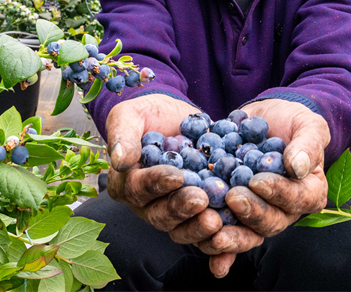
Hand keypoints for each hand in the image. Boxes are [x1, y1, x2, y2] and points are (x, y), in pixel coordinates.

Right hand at [105, 95, 222, 239]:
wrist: (179, 118)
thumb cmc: (148, 115)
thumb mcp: (129, 115)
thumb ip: (122, 135)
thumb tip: (119, 160)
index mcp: (126, 184)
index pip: (139, 188)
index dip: (157, 183)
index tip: (177, 175)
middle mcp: (148, 204)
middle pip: (161, 215)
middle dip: (181, 208)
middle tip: (202, 199)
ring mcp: (174, 212)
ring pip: (183, 228)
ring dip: (199, 227)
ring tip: (217, 219)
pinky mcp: (198, 214)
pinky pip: (205, 230)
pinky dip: (218, 235)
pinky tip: (231, 230)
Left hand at [197, 100, 329, 277]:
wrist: (261, 120)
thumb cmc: (292, 121)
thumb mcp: (308, 125)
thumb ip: (308, 144)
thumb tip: (298, 167)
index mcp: (309, 192)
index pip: (296, 198)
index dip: (278, 192)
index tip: (257, 181)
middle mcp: (285, 210)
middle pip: (271, 222)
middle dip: (251, 212)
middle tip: (232, 197)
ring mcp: (259, 214)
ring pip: (248, 233)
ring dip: (231, 236)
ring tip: (213, 227)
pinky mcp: (235, 214)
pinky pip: (227, 232)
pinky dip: (218, 247)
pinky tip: (207, 252)